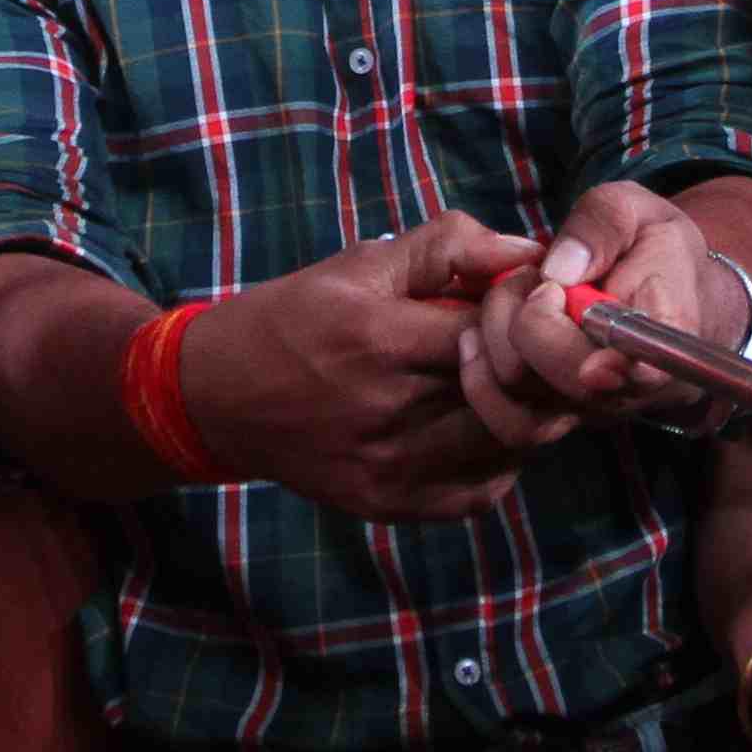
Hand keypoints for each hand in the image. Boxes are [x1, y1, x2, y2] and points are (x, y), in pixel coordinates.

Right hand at [192, 212, 532, 516]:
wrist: (217, 398)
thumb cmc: (294, 318)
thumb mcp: (360, 264)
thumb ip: (448, 247)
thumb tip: (528, 249)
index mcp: (378, 340)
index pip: (497, 334)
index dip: (521, 316)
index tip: (514, 305)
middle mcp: (387, 412)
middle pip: (513, 396)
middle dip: (535, 365)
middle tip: (530, 346)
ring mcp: (390, 468)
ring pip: (506, 446)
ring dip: (524, 411)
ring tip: (510, 383)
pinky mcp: (389, 504)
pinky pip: (480, 491)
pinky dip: (499, 459)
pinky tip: (482, 427)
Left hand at [461, 178, 729, 446]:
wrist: (671, 299)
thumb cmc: (653, 250)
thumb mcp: (638, 211)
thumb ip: (602, 225)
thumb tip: (558, 270)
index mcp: (667, 335)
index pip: (642, 368)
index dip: (598, 355)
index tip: (556, 300)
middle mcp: (631, 387)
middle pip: (562, 379)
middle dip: (527, 317)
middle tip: (532, 275)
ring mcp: (593, 408)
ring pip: (526, 400)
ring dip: (496, 340)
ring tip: (509, 296)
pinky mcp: (560, 417)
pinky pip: (507, 422)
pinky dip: (477, 379)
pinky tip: (474, 336)